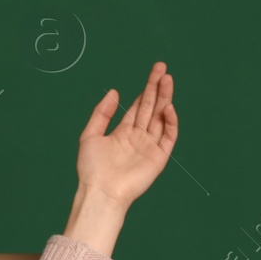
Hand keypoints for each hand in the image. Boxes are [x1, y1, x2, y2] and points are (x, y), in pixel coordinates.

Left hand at [76, 61, 178, 208]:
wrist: (100, 191)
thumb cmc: (91, 168)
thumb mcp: (90, 134)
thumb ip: (102, 113)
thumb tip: (114, 91)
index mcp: (123, 133)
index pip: (139, 107)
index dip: (146, 89)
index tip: (153, 72)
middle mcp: (138, 138)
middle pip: (151, 108)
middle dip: (157, 88)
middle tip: (163, 68)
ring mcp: (150, 146)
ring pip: (161, 117)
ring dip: (165, 98)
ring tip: (168, 79)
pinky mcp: (159, 157)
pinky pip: (168, 136)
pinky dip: (171, 121)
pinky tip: (168, 106)